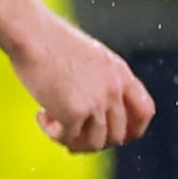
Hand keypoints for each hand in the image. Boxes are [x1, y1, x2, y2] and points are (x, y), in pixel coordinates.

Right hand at [17, 14, 155, 153]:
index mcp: (121, 74)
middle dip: (95, 141)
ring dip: (74, 141)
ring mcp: (96, 102)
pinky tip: (41, 116)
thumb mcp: (89, 58)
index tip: (114, 135)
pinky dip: (52, 132)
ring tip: (54, 125)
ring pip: (94, 143)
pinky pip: (67, 138)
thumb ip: (99, 79)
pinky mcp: (73, 111)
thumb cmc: (51, 41)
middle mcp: (114, 90)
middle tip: (73, 133)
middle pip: (118, 135)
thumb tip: (91, 106)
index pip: (144, 111)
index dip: (133, 130)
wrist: (33, 35)